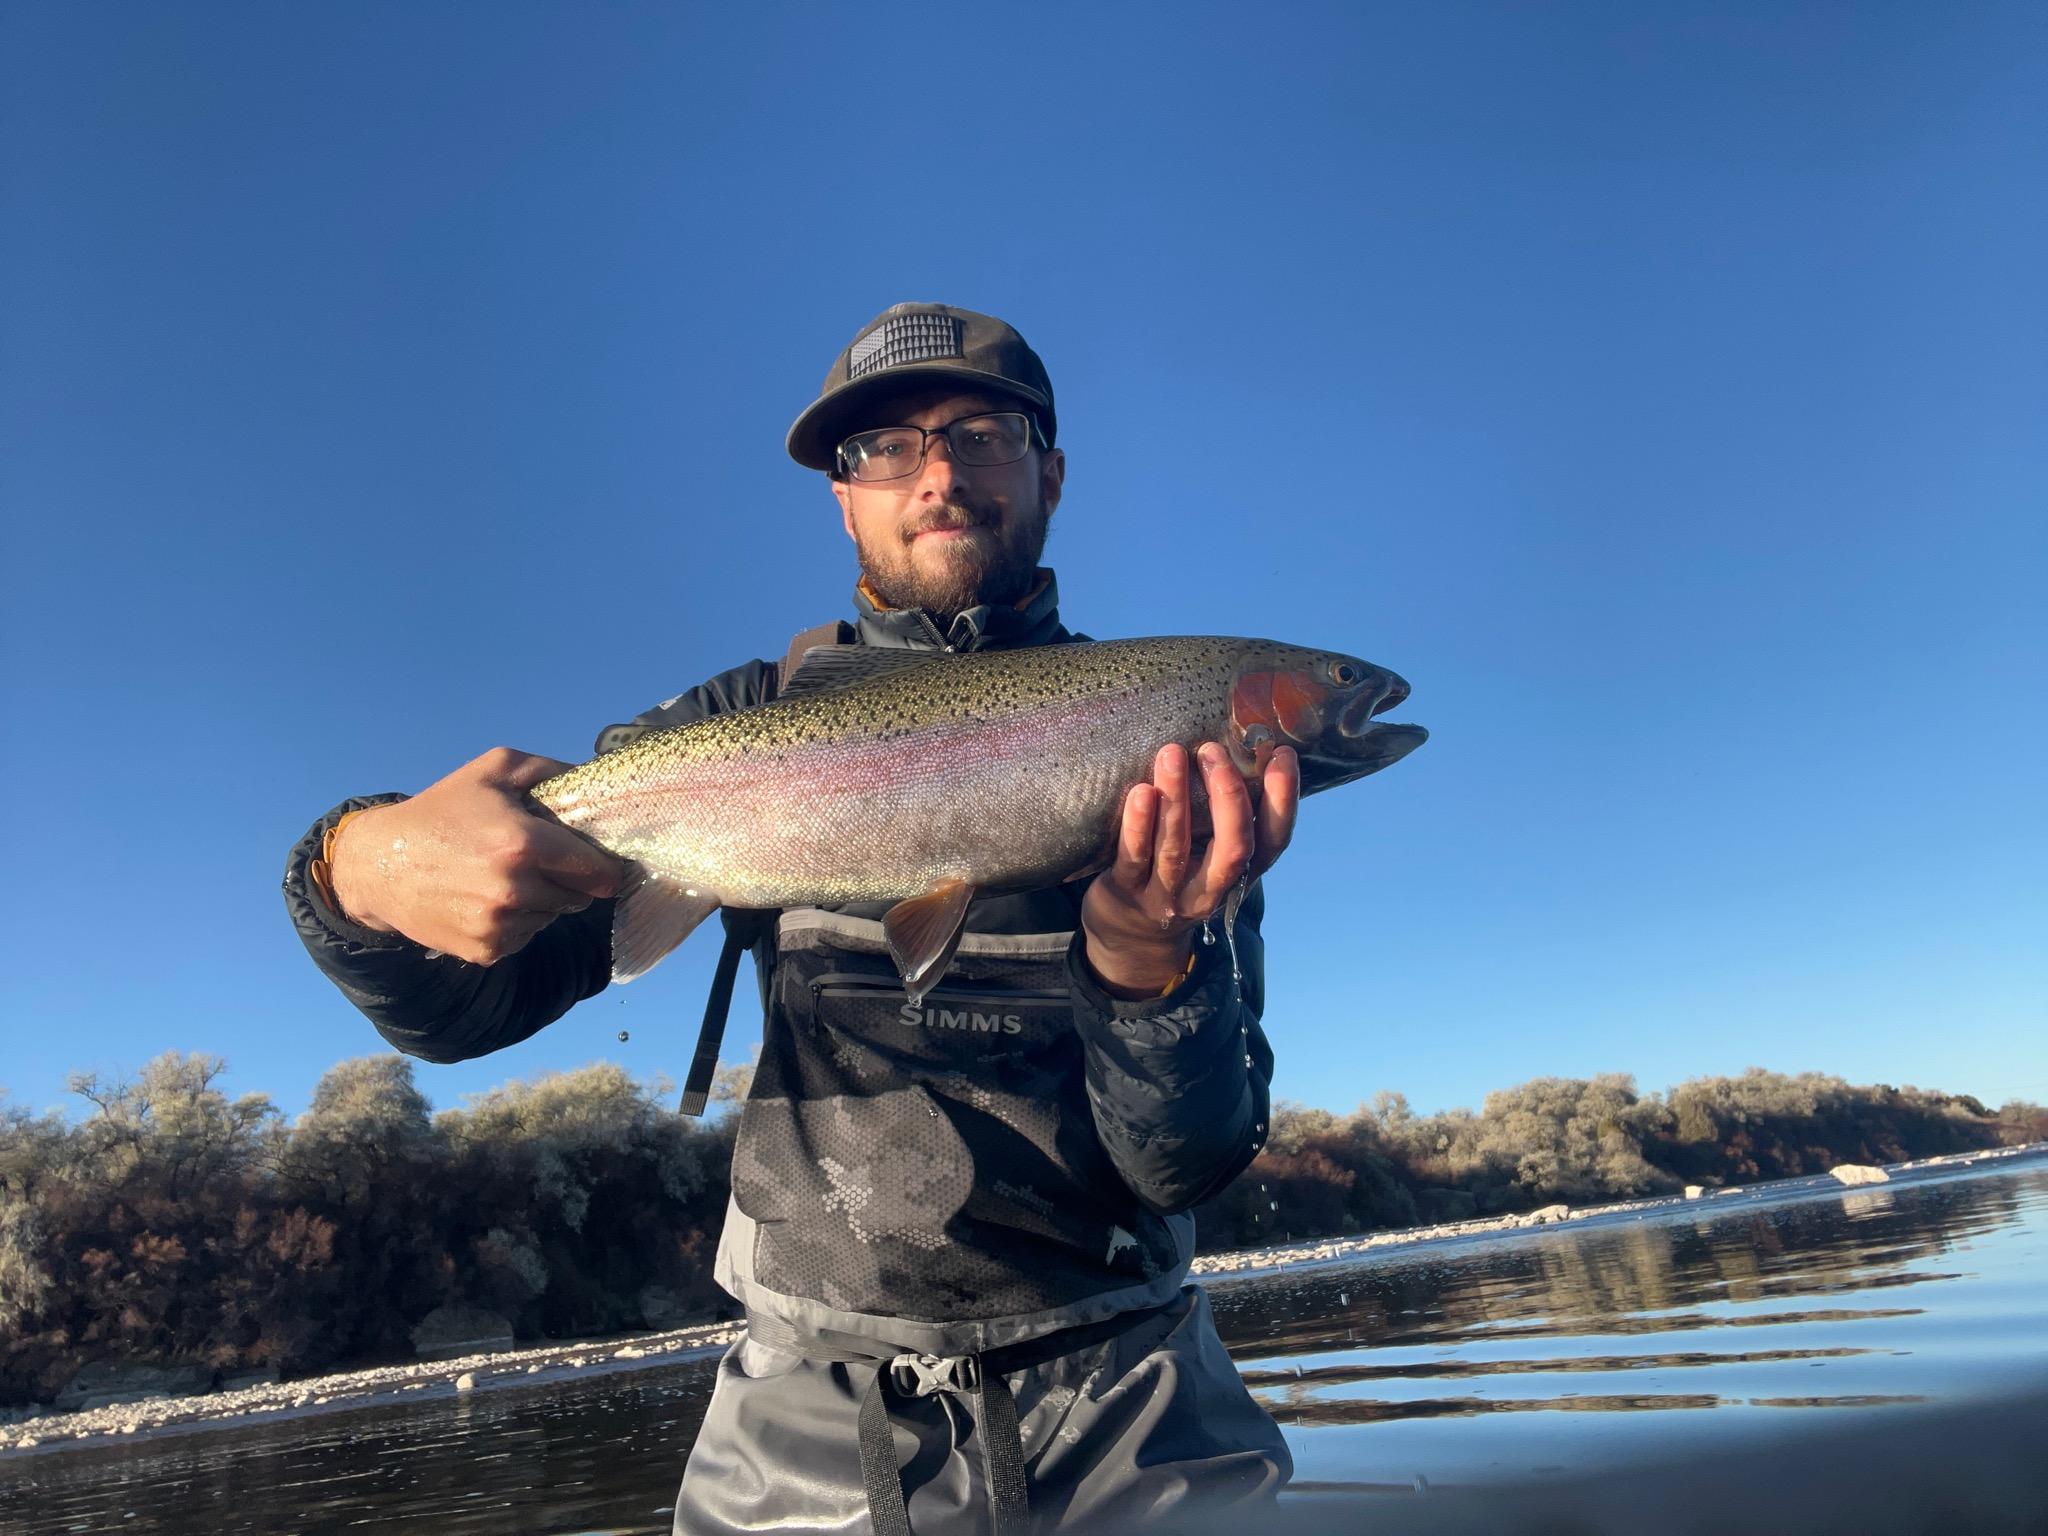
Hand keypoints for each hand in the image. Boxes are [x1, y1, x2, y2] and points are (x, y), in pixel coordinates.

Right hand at [327, 747, 627, 964]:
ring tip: (508, 877)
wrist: (379, 864)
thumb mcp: (494, 769)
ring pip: (552, 917)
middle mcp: (515, 890)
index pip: (597, 870)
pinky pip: (525, 937)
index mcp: (523, 844)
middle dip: (571, 881)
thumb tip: (595, 781)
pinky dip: (518, 922)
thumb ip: (549, 770)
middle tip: (543, 863)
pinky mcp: (485, 950)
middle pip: (579, 897)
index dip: (604, 865)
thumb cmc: (441, 810)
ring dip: (544, 901)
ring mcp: (499, 925)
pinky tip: (490, 899)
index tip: (601, 861)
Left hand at [1079, 741, 1298, 998]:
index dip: (1283, 801)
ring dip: (1177, 800)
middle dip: (1228, 798)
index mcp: (1239, 873)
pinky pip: (1134, 858)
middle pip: (1232, 849)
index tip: (1282, 755)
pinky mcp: (1126, 892)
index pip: (1273, 841)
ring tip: (1172, 754)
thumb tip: (1239, 743)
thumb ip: (1224, 812)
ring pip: (1176, 850)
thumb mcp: (1208, 848)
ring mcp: (1167, 895)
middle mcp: (1209, 889)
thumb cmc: (1176, 870)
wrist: (1128, 931)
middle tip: (1213, 750)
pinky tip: (1141, 792)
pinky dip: (1138, 825)